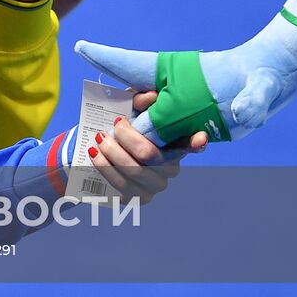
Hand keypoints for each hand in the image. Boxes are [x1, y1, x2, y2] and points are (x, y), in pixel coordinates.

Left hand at [83, 92, 206, 202]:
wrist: (100, 151)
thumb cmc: (120, 129)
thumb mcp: (128, 110)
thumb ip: (138, 101)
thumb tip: (149, 97)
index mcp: (173, 144)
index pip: (190, 144)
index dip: (197, 143)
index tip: (200, 137)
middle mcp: (170, 167)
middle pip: (150, 155)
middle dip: (128, 139)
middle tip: (113, 127)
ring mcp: (156, 185)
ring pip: (135, 171)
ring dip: (112, 154)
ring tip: (99, 141)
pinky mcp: (139, 198)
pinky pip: (123, 186)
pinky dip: (106, 168)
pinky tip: (95, 156)